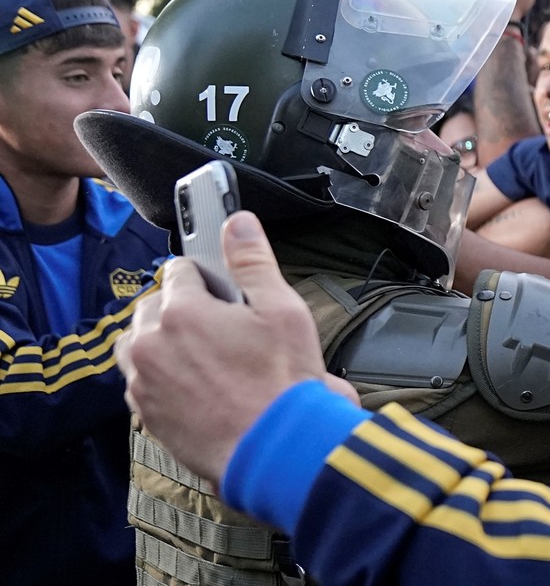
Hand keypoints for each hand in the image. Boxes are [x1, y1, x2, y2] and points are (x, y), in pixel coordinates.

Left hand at [118, 211, 353, 485]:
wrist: (275, 452)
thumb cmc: (284, 384)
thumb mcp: (283, 310)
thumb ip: (253, 261)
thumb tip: (239, 221)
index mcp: (181, 310)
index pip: (181, 269)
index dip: (209, 278)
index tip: (225, 293)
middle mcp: (150, 343)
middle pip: (155, 306)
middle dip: (182, 309)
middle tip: (222, 328)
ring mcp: (143, 382)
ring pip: (141, 344)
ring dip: (164, 342)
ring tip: (206, 355)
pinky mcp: (146, 414)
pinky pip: (143, 381)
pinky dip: (163, 377)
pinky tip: (199, 385)